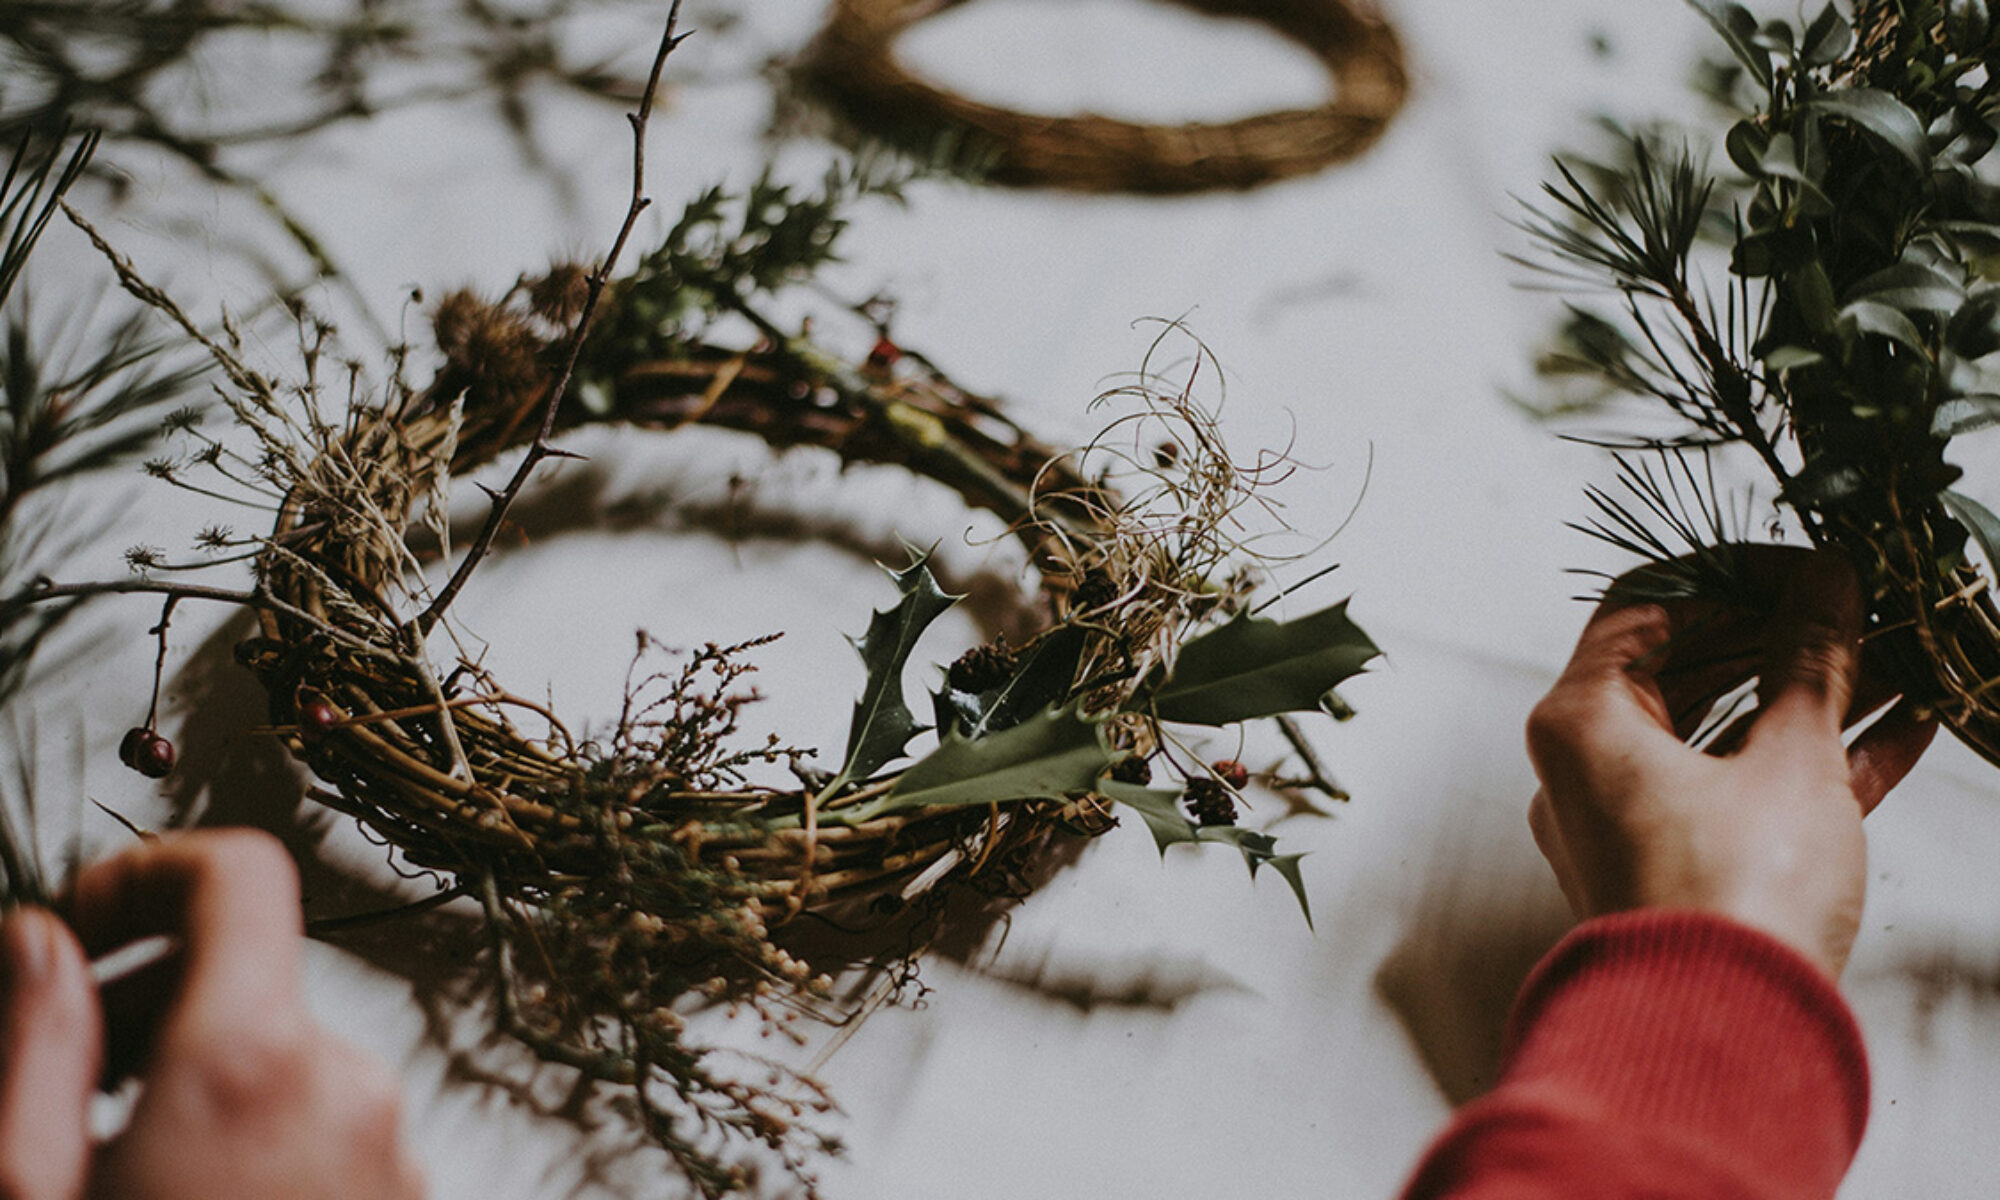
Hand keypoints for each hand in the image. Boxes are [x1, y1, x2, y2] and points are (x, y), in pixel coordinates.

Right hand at [0, 829, 425, 1198]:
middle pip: (250, 974)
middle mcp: (348, 1090)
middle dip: (147, 1000)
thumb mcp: (28, 1187)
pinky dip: (253, 1133)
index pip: (240, 874)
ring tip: (116, 1163)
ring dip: (197, 1078)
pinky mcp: (402, 1192)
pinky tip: (189, 1193)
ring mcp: (390, 1146)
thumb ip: (37, 1043)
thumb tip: (39, 940)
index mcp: (251, 1066)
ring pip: (280, 1054)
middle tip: (63, 1080)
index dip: (148, 875)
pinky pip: (322, 1120)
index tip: (83, 924)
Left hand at [1526, 547, 1936, 977]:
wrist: (1722, 1043)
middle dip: (1788, 635)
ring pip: (1727, 728)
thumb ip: (1810, 663)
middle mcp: (1584, 766)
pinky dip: (1811, 757)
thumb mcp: (1789, 759)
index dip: (1733, 574)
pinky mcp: (1676, 868)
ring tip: (1902, 658)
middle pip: (1689, 665)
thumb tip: (1824, 587)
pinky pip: (1742, 788)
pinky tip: (1904, 727)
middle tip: (1868, 610)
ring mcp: (1628, 821)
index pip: (1646, 604)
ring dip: (1814, 694)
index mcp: (1580, 720)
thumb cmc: (1730, 900)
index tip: (1810, 570)